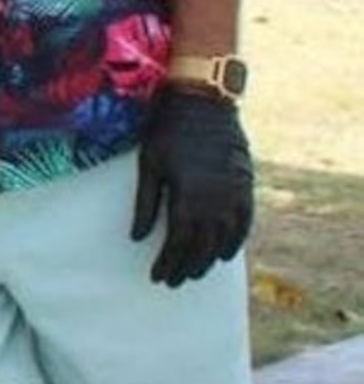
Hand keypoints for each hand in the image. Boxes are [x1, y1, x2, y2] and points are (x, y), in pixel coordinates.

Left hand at [129, 88, 254, 286]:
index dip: (168, 262)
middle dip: (186, 266)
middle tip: (173, 281)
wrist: (203, 101)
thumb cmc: (167, 130)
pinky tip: (224, 253)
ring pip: (224, 237)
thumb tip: (137, 238)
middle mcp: (216, 199)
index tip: (157, 277)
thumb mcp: (148, 165)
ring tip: (194, 273)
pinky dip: (235, 240)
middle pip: (202, 245)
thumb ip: (145, 204)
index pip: (179, 241)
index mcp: (189, 195)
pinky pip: (244, 221)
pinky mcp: (245, 184)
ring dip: (208, 259)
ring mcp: (235, 192)